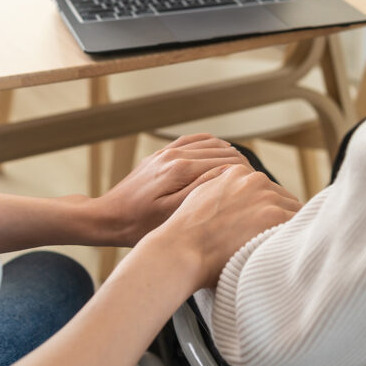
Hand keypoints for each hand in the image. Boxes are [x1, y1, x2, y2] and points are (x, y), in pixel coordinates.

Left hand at [98, 134, 249, 245]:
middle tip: (255, 183)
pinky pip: (194, 140)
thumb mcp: (172, 216)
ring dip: (230, 154)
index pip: (226, 165)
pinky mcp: (162, 154)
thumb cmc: (138, 224)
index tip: (258, 189)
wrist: (107, 218)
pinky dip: (212, 144)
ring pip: (210, 144)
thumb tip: (228, 177)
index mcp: (181, 169)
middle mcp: (176, 154)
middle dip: (242, 167)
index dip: (246, 176)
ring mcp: (168, 151)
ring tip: (244, 172)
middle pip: (222, 153)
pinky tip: (221, 153)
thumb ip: (201, 193)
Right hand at [152, 164, 301, 288]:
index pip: (267, 189)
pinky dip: (297, 238)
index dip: (269, 211)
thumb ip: (221, 189)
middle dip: (282, 220)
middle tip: (276, 242)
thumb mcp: (200, 196)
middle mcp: (255, 180)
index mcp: (237, 173)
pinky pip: (300, 225)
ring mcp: (267, 197)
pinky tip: (288, 253)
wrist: (181, 250)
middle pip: (284, 199)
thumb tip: (234, 198)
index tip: (266, 227)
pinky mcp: (276, 216)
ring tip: (283, 250)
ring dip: (291, 230)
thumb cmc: (186, 234)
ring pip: (295, 212)